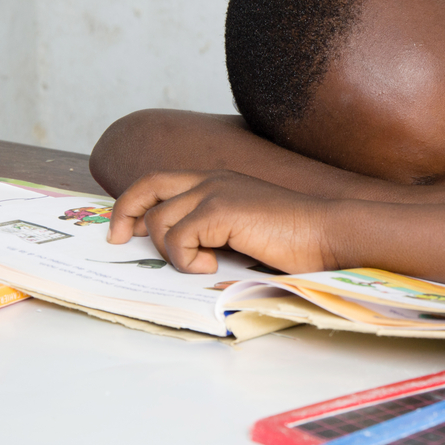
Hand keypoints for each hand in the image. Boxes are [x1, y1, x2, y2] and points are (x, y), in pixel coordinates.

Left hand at [107, 170, 337, 273]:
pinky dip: (186, 260)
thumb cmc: (296, 238)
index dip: (134, 202)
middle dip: (123, 214)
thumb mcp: (246, 228)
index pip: (160, 180)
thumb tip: (184, 252)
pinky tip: (211, 267)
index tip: (124, 229)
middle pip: (146, 187)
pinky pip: (177, 239)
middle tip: (117, 240)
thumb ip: (215, 229)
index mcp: (219, 179)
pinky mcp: (220, 211)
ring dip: (170, 251)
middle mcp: (212, 178)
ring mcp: (215, 191)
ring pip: (159, 221)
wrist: (328, 231)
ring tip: (201, 265)